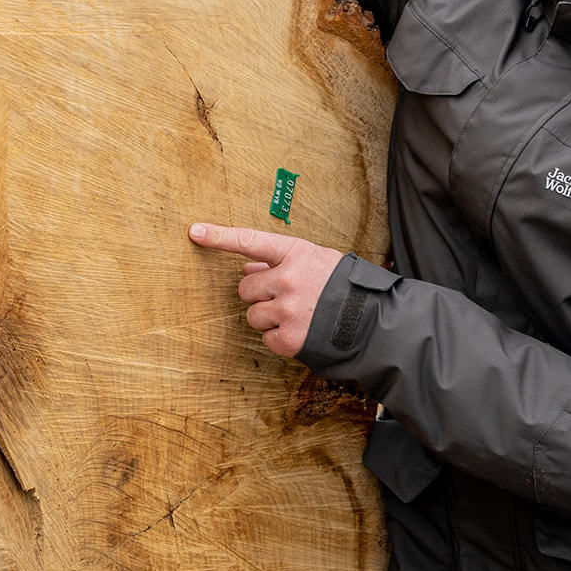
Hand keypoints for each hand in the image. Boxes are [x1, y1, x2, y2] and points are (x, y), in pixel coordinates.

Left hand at [189, 223, 343, 358]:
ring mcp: (288, 310)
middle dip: (259, 294)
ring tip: (297, 315)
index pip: (249, 241)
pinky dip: (280, 338)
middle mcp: (287, 279)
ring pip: (253, 315)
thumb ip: (282, 261)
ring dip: (268, 317)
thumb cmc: (346, 287)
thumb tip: (248, 266)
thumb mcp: (319, 261)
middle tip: (284, 297)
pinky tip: (301, 331)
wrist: (375, 322)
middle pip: (245, 288)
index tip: (194, 232)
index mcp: (296, 254)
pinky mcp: (290, 338)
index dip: (219, 236)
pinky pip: (266, 338)